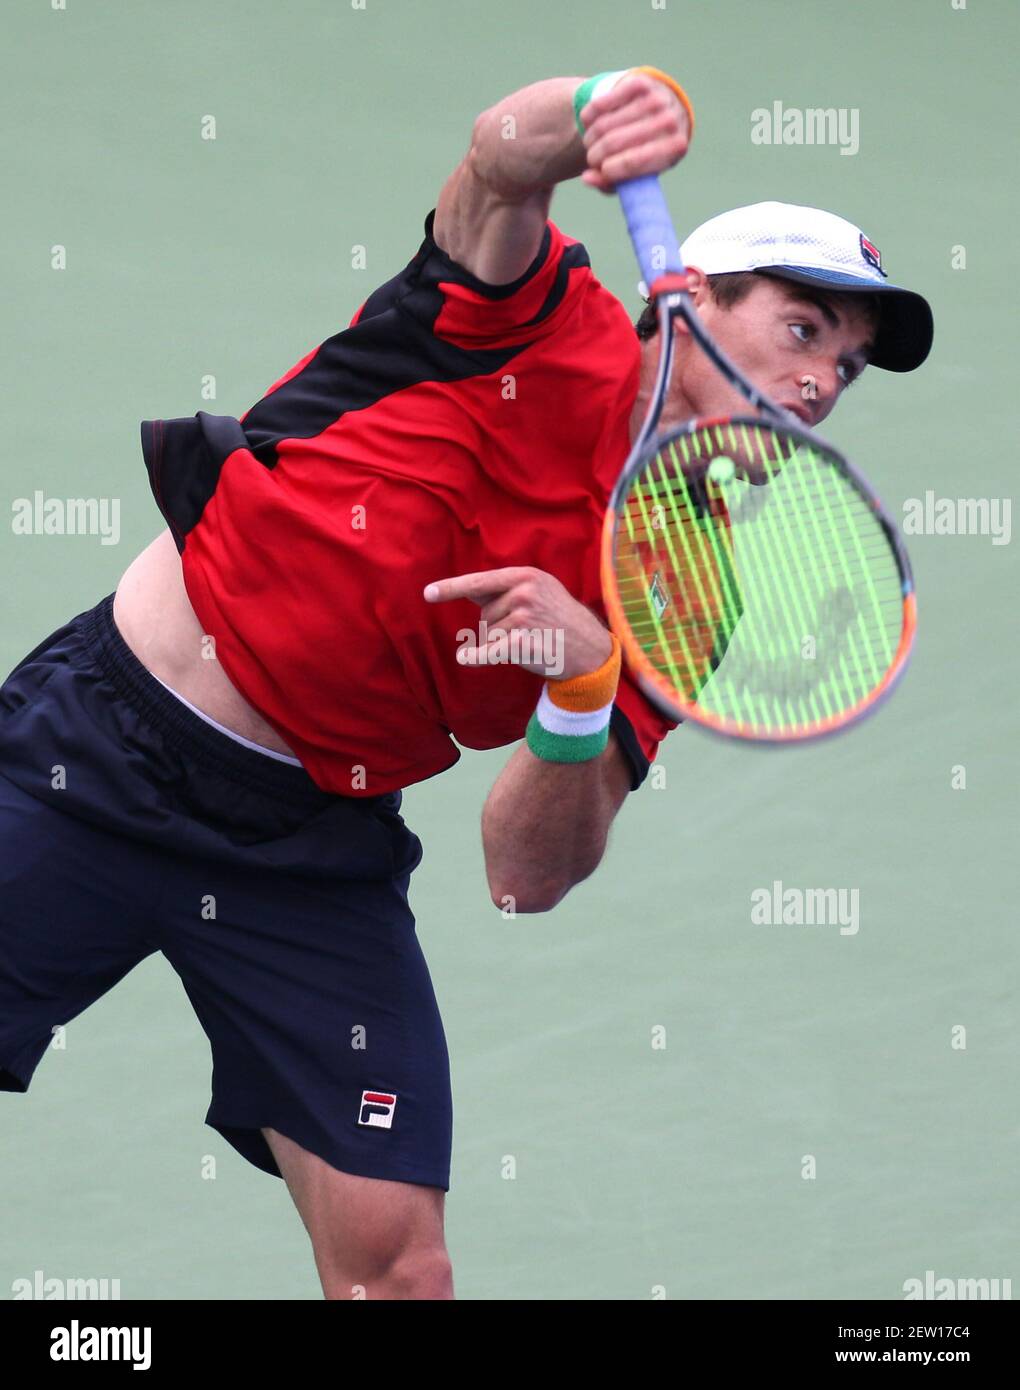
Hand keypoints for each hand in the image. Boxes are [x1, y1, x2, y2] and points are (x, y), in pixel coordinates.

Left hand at [423, 566, 612, 680]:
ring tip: (530, 642)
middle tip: (528, 632)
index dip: (451, 588)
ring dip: (500, 644)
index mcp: (525, 576)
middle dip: (496, 627)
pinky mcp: (522, 641)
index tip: (428, 593)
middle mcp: (523, 592)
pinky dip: (475, 657)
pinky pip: (488, 651)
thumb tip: (468, 589)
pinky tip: (465, 658)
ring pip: (487, 635)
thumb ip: (506, 589)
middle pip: (484, 615)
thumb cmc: (560, 620)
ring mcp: (523, 616)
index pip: (480, 581)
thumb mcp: (540, 592)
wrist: (590, 649)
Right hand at [579, 71, 691, 193]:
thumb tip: (586, 178)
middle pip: (613, 142)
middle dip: (595, 155)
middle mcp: (670, 120)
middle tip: (592, 159)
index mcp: (675, 147)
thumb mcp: (636, 173)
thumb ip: (610, 183)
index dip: (609, 170)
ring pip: (604, 124)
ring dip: (589, 138)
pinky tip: (590, 123)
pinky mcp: (639, 82)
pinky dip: (589, 117)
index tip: (600, 171)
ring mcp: (655, 98)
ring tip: (591, 143)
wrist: (662, 110)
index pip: (633, 162)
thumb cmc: (645, 150)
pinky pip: (600, 103)